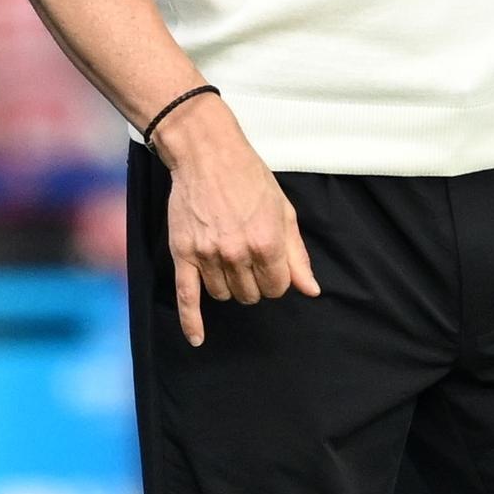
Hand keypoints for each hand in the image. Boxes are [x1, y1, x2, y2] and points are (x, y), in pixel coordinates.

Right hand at [157, 95, 320, 346]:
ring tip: (230, 260)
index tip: (271, 266)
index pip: (277, 288)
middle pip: (250, 294)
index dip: (277, 279)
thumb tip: (310, 290)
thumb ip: (296, 255)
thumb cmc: (250, 178)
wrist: (207, 155)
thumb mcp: (284, 211)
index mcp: (267, 242)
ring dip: (230, 286)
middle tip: (250, 257)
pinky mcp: (183, 254)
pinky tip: (197, 339)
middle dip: (254, 282)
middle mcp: (238, 253)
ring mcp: (208, 255)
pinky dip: (192, 322)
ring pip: (224, 295)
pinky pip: (186, 297)